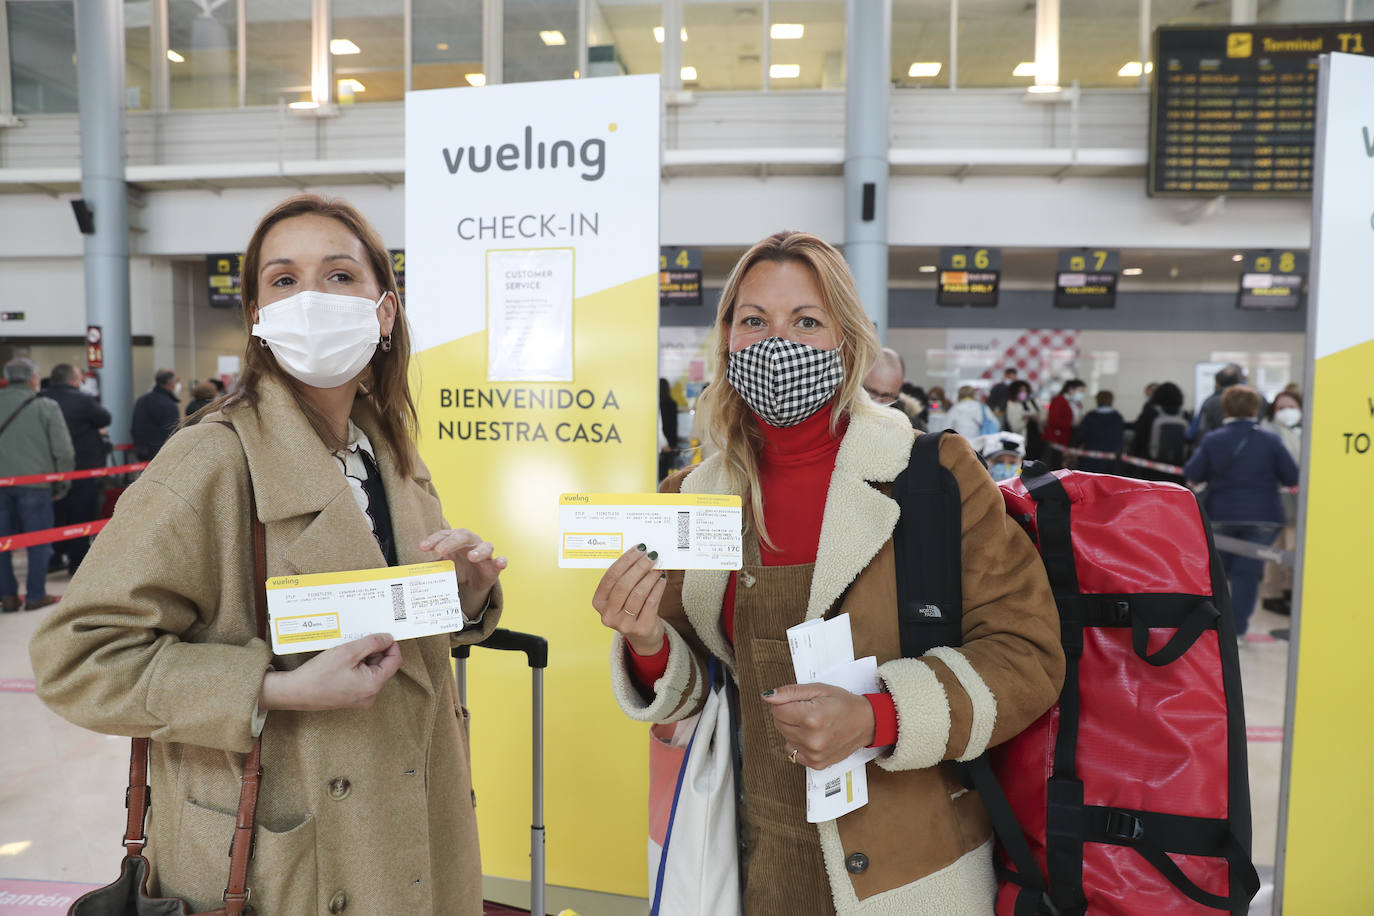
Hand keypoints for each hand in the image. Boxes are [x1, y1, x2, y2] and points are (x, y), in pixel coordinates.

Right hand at [259, 633, 402, 711]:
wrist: (296, 692)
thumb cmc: (319, 674)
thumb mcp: (348, 652)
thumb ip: (372, 643)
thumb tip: (388, 638)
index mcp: (374, 685)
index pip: (395, 660)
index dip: (390, 645)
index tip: (381, 634)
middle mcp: (371, 695)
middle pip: (383, 666)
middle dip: (374, 651)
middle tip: (358, 640)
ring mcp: (361, 698)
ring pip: (372, 671)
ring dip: (364, 657)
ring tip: (347, 650)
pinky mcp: (352, 697)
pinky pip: (361, 678)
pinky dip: (356, 666)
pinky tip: (343, 660)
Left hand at [419, 528, 507, 611]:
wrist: (473, 581)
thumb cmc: (457, 567)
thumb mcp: (442, 566)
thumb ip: (431, 566)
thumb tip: (412, 571)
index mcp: (456, 540)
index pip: (444, 535)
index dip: (433, 540)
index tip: (422, 548)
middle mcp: (471, 542)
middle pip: (463, 535)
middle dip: (451, 541)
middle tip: (439, 551)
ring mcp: (485, 553)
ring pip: (486, 546)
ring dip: (479, 551)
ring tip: (471, 557)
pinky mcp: (495, 565)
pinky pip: (501, 560)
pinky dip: (502, 561)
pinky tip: (500, 563)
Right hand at [591, 545, 667, 655]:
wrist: (642, 636)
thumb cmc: (630, 608)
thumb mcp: (621, 596)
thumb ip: (624, 578)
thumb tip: (640, 554)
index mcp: (599, 602)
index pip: (611, 577)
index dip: (625, 560)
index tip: (639, 549)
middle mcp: (608, 614)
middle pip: (624, 585)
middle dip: (639, 567)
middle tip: (651, 555)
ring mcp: (623, 624)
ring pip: (638, 594)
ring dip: (650, 577)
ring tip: (658, 567)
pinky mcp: (640, 628)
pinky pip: (651, 603)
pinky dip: (658, 588)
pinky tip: (662, 579)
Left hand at [763, 683, 876, 769]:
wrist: (866, 723)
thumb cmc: (844, 704)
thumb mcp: (818, 689)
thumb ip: (791, 692)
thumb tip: (768, 696)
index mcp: (811, 718)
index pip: (776, 709)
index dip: (785, 701)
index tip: (799, 701)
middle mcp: (811, 739)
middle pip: (778, 723)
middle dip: (788, 714)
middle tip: (808, 710)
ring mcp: (813, 754)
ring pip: (784, 737)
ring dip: (793, 729)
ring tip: (812, 723)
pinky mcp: (815, 764)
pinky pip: (792, 751)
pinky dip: (798, 743)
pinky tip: (813, 735)